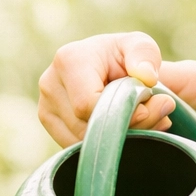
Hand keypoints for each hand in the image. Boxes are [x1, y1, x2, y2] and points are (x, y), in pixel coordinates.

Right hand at [38, 32, 171, 145]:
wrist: (111, 67)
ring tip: (138, 122)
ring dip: (114, 140)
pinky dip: (101, 145)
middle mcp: (50, 84)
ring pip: (80, 142)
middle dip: (122, 129)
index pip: (88, 105)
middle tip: (150, 118)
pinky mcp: (50, 125)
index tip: (145, 111)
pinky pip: (75, 148)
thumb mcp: (142, 47)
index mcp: (69, 61)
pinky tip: (118, 130)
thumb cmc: (128, 57)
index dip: (119, 115)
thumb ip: (146, 56)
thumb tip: (146, 77)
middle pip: (84, 127)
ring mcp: (45, 107)